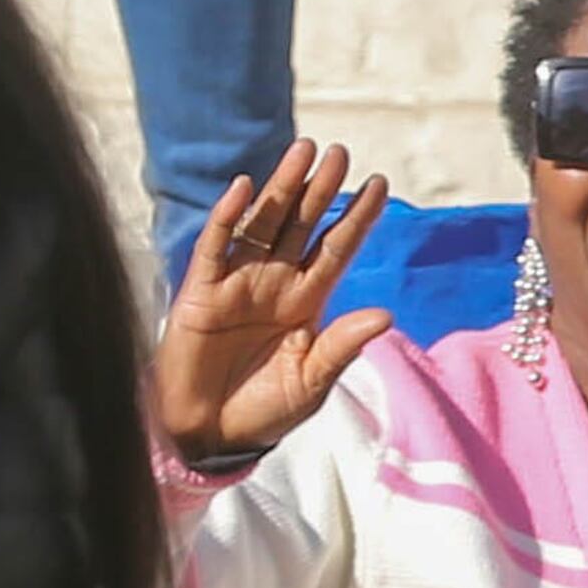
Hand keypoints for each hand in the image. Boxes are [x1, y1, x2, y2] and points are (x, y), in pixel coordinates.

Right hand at [154, 143, 397, 464]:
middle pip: (301, 226)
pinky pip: (215, 246)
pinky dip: (227, 217)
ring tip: (301, 152)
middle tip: (339, 153)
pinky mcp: (201, 291)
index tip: (379, 183)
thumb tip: (385, 315)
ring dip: (280, 189)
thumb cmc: (263, 411)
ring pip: (262, 224)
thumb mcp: (310, 382)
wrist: (208, 435)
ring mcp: (238, 283)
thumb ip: (341, 346)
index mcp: (306, 302)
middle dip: (319, 190)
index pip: (336, 249)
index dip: (356, 218)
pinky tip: (243, 188)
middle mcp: (274, 283)